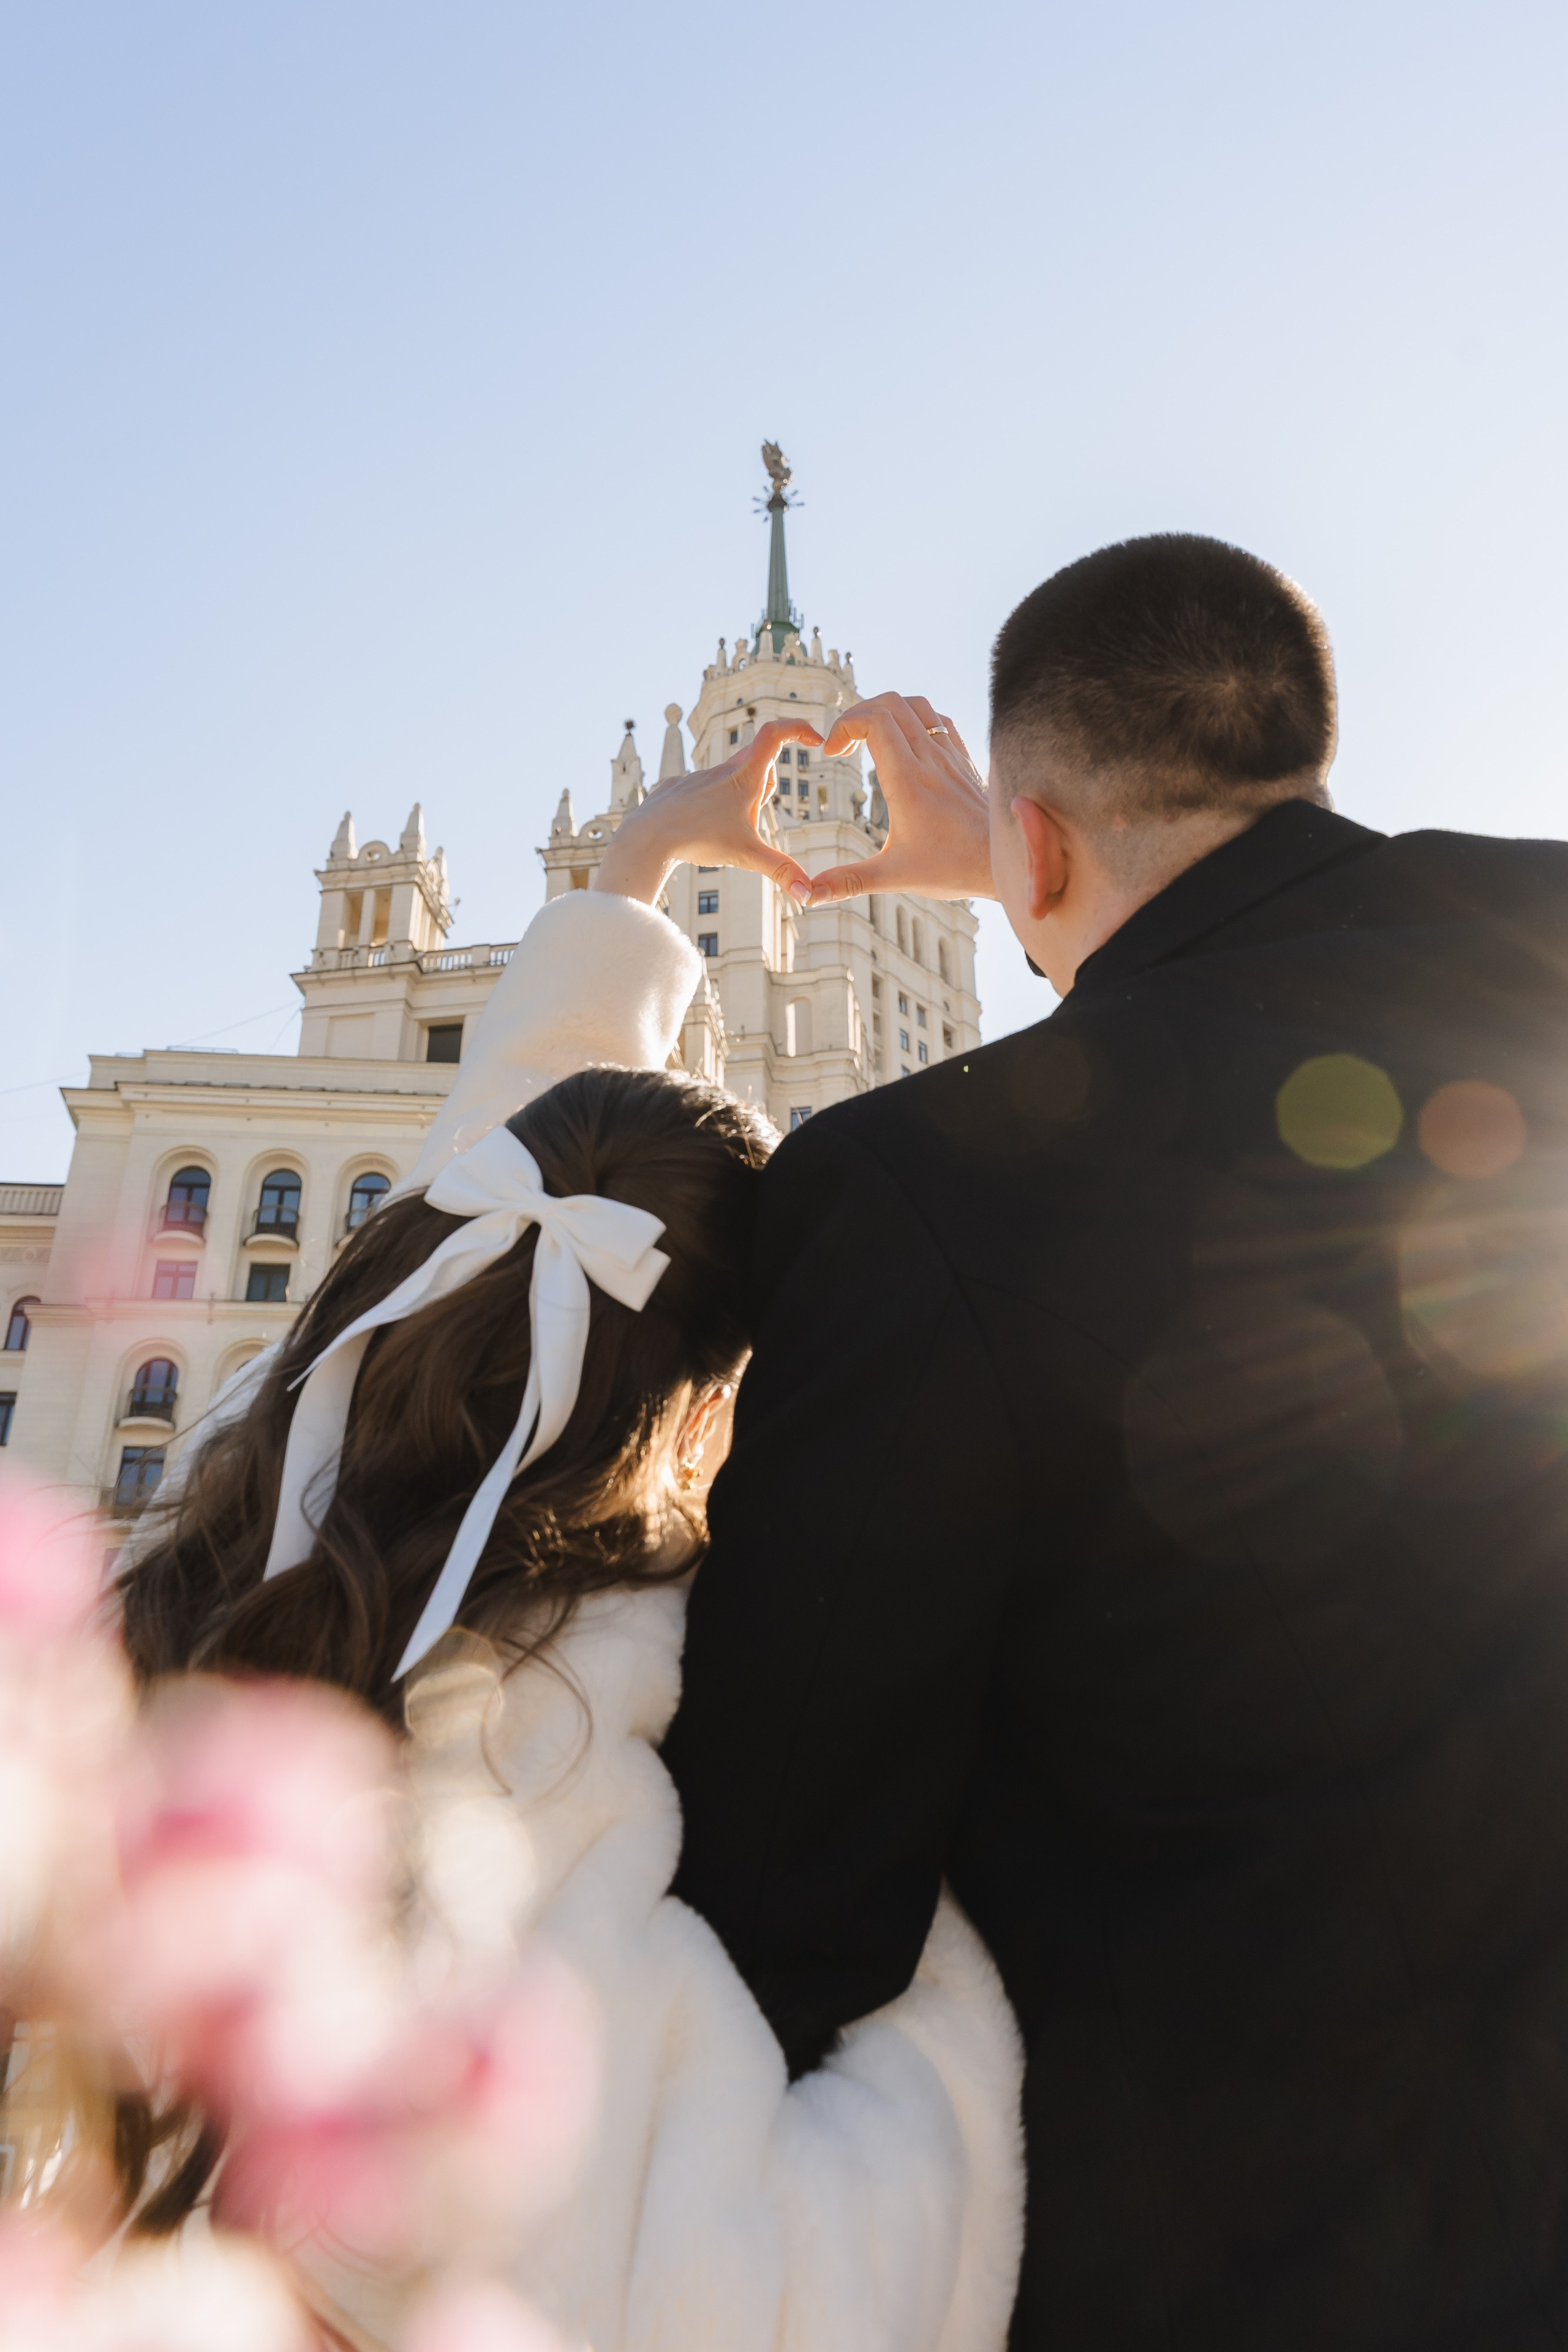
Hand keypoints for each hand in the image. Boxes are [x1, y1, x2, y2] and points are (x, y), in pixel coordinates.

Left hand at [591, 718, 823, 906]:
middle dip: (768, 782)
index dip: (799, 728)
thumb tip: (808, 894)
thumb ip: (780, 871)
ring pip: (727, 777)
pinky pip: (700, 789)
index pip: (776, 733)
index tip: (816, 738)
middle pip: (757, 760)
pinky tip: (698, 826)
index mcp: (744, 777)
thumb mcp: (746, 856)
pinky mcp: (675, 788)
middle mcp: (721, 770)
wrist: (647, 838)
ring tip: (723, 828)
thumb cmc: (698, 841)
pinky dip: (708, 804)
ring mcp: (696, 777)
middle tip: (759, 811)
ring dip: (737, 796)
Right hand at [806, 694, 992, 906]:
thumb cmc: (954, 868)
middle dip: (857, 714)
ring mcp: (949, 756)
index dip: (844, 725)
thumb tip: (809, 895)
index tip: (831, 752)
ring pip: (915, 705)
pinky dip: (914, 718)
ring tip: (869, 739)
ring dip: (885, 710)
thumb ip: (848, 882)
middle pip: (890, 703)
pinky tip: (905, 743)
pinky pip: (938, 719)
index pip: (874, 721)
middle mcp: (930, 760)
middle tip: (843, 746)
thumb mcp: (894, 876)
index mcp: (908, 781)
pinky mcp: (964, 760)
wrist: (1007, 861)